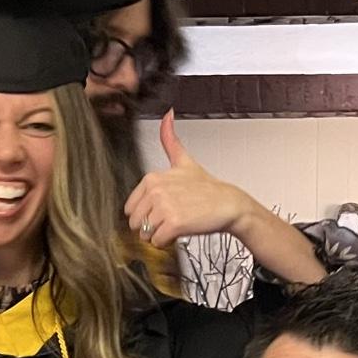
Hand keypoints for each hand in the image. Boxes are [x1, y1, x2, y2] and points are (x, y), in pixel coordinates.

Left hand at [124, 110, 251, 247]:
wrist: (228, 203)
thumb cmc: (206, 188)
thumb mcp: (184, 161)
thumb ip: (170, 140)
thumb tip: (167, 114)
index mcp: (152, 178)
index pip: (130, 209)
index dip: (145, 214)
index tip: (162, 210)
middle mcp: (155, 190)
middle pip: (135, 223)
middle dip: (150, 227)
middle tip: (169, 219)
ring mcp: (164, 206)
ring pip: (145, 234)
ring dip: (159, 235)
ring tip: (175, 224)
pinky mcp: (174, 223)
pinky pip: (157, 242)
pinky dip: (167, 242)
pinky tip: (179, 232)